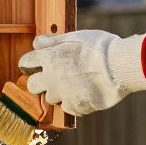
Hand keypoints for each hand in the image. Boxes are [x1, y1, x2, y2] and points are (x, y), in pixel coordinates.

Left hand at [17, 30, 145, 116]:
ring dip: (59, 93)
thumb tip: (36, 42)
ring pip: (51, 98)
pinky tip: (85, 92)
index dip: (30, 63)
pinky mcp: (75, 106)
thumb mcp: (75, 36)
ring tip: (76, 83)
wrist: (120, 66)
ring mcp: (62, 94)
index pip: (25, 62)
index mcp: (49, 58)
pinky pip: (68, 107)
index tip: (35, 65)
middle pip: (32, 86)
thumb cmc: (100, 47)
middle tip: (53, 78)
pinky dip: (74, 102)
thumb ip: (53, 41)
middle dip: (39, 82)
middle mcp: (51, 78)